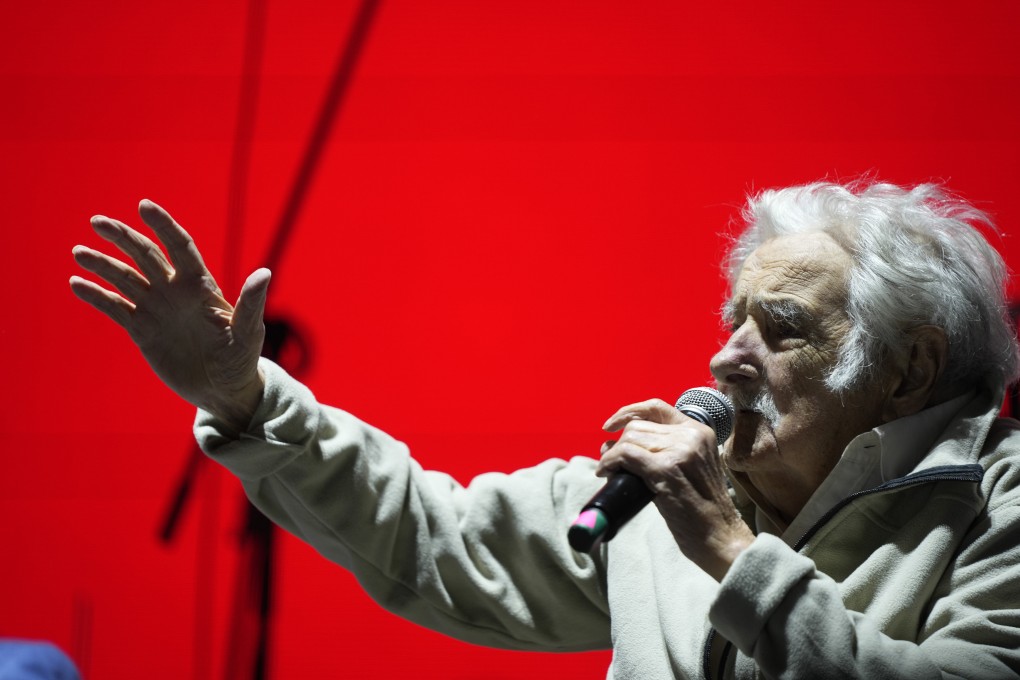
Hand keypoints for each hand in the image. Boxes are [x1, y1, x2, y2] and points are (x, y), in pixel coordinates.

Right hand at [70, 199, 269, 430]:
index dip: (163, 225)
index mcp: (200, 286)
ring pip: (125, 278)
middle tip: (97, 223)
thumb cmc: (241, 360)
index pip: (179, 246)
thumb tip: (264, 272)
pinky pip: (115, 307)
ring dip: (103, 264)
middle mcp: (175, 291)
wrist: (223, 391)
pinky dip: (96, 295)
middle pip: (145, 255)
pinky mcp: (142, 329)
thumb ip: (250, 302)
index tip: (144, 206)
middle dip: (123, 237)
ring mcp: (156, 309)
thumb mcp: (248, 332)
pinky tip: (77, 284)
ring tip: (80, 252)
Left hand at [598, 399, 753, 580]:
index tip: (611, 425)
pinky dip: (610, 462)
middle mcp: (690, 436)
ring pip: (629, 439)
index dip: (630, 412)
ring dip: (611, 454)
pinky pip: (625, 455)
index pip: (656, 408)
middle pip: (639, 426)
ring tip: (609, 470)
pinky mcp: (666, 469)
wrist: (720, 535)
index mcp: (698, 431)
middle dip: (618, 441)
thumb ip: (668, 449)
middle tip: (608, 459)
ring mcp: (679, 451)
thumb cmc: (702, 508)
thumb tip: (620, 441)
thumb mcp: (692, 466)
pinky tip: (606, 473)